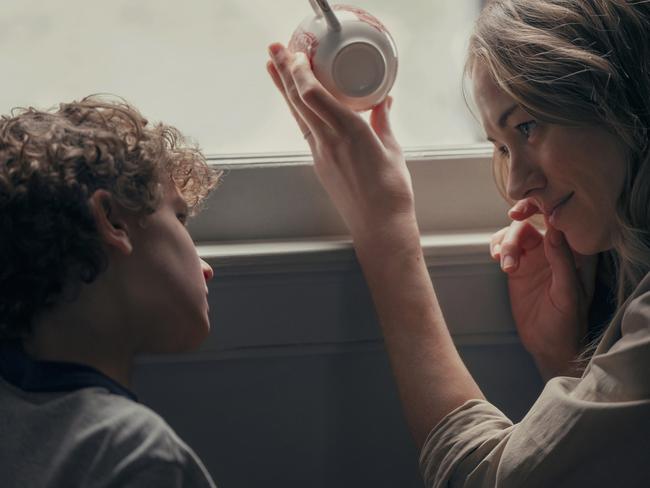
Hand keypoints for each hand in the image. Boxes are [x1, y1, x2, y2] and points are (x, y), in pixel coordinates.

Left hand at [266, 43, 414, 244]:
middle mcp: (331, 141)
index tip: (297, 54)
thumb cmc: (391, 190)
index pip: (315, 96)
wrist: (380, 224)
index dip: (302, 73)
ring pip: (298, 114)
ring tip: (271, 67)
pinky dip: (298, 109)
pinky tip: (295, 99)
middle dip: (285, 72)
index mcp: (352, 132)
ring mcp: (322, 154)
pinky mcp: (320, 164)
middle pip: (299, 101)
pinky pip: (306, 129)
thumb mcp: (392, 149)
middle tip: (273, 49)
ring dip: (284, 89)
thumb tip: (382, 100)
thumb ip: (382, 120)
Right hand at [490, 199, 597, 379]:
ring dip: (506, 242)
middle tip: (511, 229)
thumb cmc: (566, 324)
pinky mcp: (518, 265)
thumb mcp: (567, 294)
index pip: (562, 219)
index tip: (527, 211)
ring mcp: (535, 256)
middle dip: (520, 221)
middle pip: (534, 220)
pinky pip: (504, 245)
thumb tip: (554, 230)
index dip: (545, 206)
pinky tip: (497, 259)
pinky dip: (497, 247)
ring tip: (505, 264)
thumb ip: (562, 262)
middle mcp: (555, 249)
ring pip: (516, 232)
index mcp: (576, 253)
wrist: (547, 346)